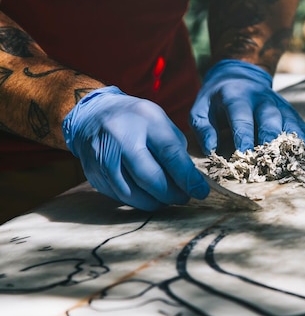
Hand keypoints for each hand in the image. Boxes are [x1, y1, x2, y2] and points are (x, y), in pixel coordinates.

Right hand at [63, 86, 209, 210]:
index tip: (201, 192)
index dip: (187, 178)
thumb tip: (189, 180)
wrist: (93, 114)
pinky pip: (119, 196)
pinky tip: (147, 196)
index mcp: (145, 120)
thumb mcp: (159, 121)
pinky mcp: (93, 173)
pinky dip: (137, 201)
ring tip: (166, 199)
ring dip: (155, 202)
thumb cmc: (135, 120)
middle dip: (172, 194)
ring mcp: (102, 156)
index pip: (170, 154)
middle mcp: (120, 137)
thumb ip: (175, 147)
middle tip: (184, 198)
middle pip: (150, 178)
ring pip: (133, 193)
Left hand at [189, 59, 304, 154]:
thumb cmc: (215, 99)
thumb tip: (212, 150)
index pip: (241, 116)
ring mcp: (277, 102)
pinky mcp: (287, 108)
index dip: (243, 135)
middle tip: (270, 161)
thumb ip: (203, 129)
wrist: (238, 74)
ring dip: (292, 139)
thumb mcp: (200, 109)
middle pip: (270, 117)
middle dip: (271, 139)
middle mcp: (260, 97)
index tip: (244, 154)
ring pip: (288, 119)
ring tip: (295, 158)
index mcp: (235, 95)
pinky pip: (298, 121)